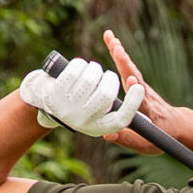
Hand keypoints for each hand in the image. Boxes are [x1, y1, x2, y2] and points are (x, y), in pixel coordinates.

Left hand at [18, 56, 134, 138]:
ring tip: (92, 69)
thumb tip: (148, 123)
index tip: (139, 87)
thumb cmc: (78, 109)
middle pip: (107, 96)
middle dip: (110, 78)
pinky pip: (73, 72)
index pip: (121, 120)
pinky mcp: (54, 94)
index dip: (132, 103)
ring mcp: (67, 109)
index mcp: (98, 128)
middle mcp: (83, 122)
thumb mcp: (98, 121)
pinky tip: (80, 65)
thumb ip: (120, 119)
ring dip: (94, 68)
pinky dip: (79, 64)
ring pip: (90, 80)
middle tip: (107, 74)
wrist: (44, 104)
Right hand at [100, 30, 192, 157]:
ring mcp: (144, 88)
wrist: (178, 125)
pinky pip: (128, 67)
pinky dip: (120, 54)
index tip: (131, 81)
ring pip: (131, 69)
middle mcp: (146, 96)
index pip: (141, 100)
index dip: (135, 91)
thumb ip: (127, 139)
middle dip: (125, 63)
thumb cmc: (162, 137)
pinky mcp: (140, 83)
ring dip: (120, 53)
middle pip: (135, 78)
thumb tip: (106, 134)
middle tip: (116, 48)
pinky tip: (112, 41)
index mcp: (148, 112)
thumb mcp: (146, 145)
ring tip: (110, 37)